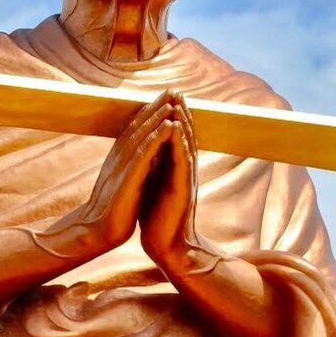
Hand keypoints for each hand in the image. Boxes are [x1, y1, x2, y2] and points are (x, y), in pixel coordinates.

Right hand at [53, 90, 174, 255]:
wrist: (97, 231)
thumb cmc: (113, 210)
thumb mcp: (124, 182)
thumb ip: (133, 167)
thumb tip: (146, 157)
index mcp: (119, 158)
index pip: (136, 129)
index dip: (150, 112)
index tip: (166, 97)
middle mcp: (120, 157)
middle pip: (139, 126)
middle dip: (156, 106)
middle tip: (172, 89)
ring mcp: (123, 167)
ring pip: (142, 135)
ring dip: (158, 116)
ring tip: (173, 100)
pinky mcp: (128, 179)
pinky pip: (143, 154)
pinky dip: (156, 138)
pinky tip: (168, 126)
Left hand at [139, 93, 200, 266]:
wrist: (167, 246)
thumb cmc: (157, 217)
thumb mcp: (154, 185)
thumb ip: (155, 167)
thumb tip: (149, 151)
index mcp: (175, 169)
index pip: (175, 138)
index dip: (172, 117)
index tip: (167, 96)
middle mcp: (183, 171)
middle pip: (184, 135)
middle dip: (180, 112)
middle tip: (176, 89)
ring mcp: (185, 179)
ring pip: (186, 144)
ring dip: (183, 121)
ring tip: (178, 100)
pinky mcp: (182, 189)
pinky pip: (182, 160)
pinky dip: (179, 142)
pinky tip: (175, 126)